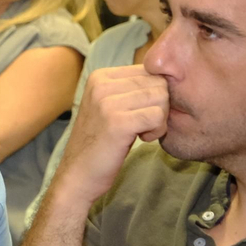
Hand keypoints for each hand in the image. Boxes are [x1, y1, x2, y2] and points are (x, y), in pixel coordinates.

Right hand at [52, 66, 167, 206]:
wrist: (78, 175)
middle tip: (144, 125)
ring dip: (160, 120)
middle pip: (158, 83)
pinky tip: (143, 139)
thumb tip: (167, 76)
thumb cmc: (100, 143)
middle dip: (160, 106)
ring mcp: (107, 102)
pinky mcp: (117, 122)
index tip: (139, 113)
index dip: (154, 94)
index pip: (149, 71)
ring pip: (161, 98)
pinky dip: (157, 130)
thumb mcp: (110, 106)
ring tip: (142, 132)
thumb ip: (131, 88)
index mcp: (100, 76)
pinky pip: (157, 116)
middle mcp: (101, 84)